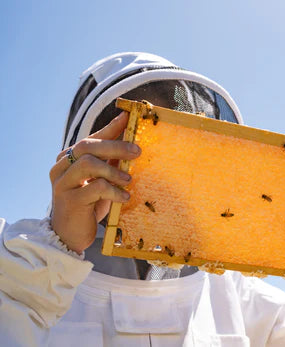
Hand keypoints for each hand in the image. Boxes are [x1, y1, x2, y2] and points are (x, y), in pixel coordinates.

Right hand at [49, 112, 140, 253]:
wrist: (70, 235)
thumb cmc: (89, 205)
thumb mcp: (102, 181)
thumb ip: (111, 164)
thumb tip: (132, 144)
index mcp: (69, 158)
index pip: (91, 138)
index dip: (110, 127)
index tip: (129, 117)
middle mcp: (62, 167)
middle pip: (87, 146)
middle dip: (116, 146)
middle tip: (137, 151)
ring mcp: (63, 183)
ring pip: (89, 163)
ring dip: (114, 170)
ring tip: (129, 180)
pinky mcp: (69, 200)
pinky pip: (94, 188)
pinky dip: (113, 190)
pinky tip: (124, 197)